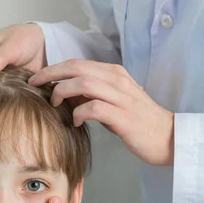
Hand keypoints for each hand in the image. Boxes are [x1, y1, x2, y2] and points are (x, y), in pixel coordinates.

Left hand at [29, 59, 174, 165]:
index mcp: (115, 74)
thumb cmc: (140, 123)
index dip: (54, 68)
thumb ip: (94, 96)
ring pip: (84, 83)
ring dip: (63, 91)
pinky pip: (94, 108)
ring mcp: (121, 97)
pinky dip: (79, 113)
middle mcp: (118, 81)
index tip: (37, 78)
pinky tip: (75, 122)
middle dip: (51, 74)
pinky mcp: (123, 116)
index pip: (78, 63)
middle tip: (34, 84)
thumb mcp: (115, 103)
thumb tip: (68, 95)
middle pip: (77, 67)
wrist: (169, 138)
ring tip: (55, 104)